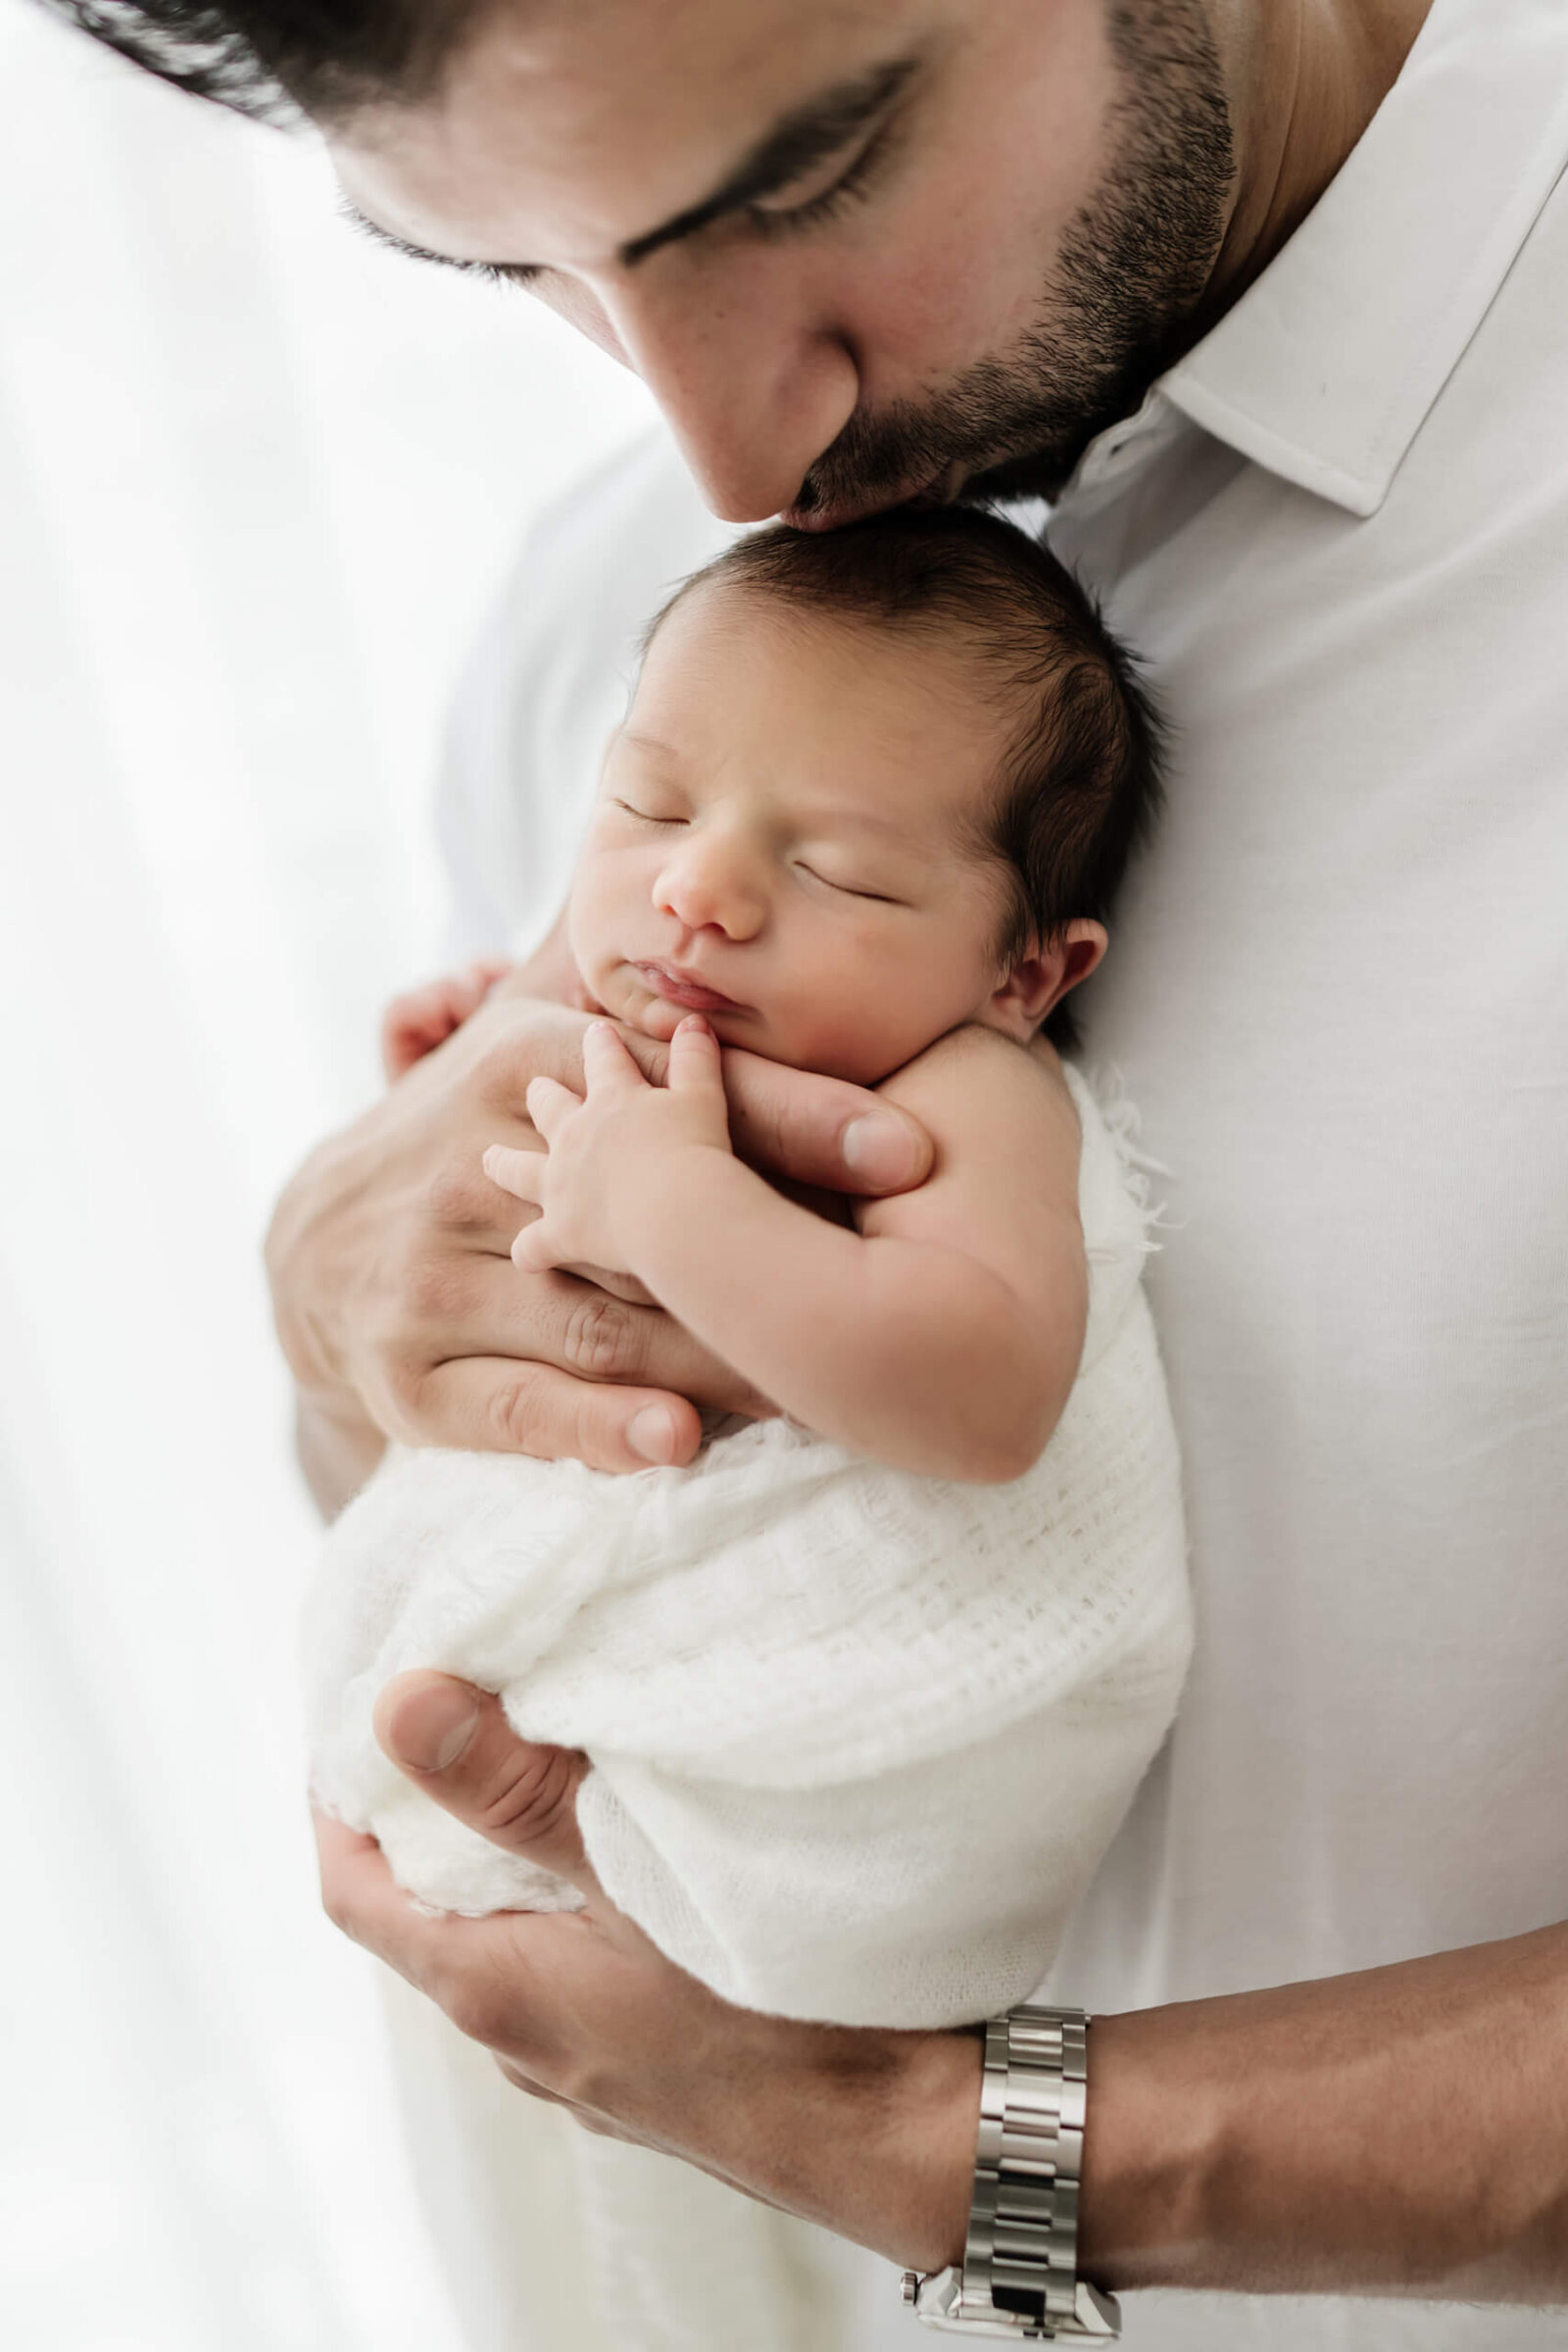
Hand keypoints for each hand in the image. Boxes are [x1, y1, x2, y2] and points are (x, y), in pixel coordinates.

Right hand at [267, 965, 933, 1484]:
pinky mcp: (408, 1378)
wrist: (310, 1243)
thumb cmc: (477, 1133)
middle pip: (652, 1218)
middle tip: (908, 1290)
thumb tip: (776, 956)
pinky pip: (517, 1408)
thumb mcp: (538, 1046)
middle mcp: (469, 1163)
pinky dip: (598, 1427)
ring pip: (601, 1320)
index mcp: (517, 1060)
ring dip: (719, 1358)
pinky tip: (677, 1439)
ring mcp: (429, 1275)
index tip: (915, 1148)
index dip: (800, 1119)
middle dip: (782, 1256)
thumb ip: (654, 1021)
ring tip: (833, 1384)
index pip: (680, 1091)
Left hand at [315, 1671, 979, 2268]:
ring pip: (501, 1933)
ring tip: (538, 1751)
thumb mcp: (635, 1876)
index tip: (355, 1712)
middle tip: (453, 1704)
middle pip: (423, 1907)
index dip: (339, 1797)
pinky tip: (620, 1841)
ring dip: (501, 1851)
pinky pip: (564, 1962)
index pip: (353, 1887)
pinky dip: (563, 1894)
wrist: (896, 2135)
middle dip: (425, 1808)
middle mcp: (515, 2037)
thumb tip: (402, 1706)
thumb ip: (514, 1791)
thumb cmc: (777, 2018)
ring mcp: (576, 2058)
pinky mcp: (638, 2059)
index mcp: (489, 1988)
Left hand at [489, 1015, 728, 1282]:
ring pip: (520, 1170)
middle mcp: (575, 1136)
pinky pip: (534, 1246)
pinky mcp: (561, 1232)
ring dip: (504, 1163)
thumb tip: (693, 1021)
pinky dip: (531, 1252)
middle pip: (548, 1108)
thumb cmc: (694, 1149)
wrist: (677, 1210)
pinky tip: (527, 1257)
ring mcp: (561, 1185)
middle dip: (542, 1096)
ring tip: (490, 1159)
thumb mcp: (704, 1096)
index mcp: (612, 1098)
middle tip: (536, 1089)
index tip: (596, 1034)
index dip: (600, 1045)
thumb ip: (696, 1058)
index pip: (602, 1059)